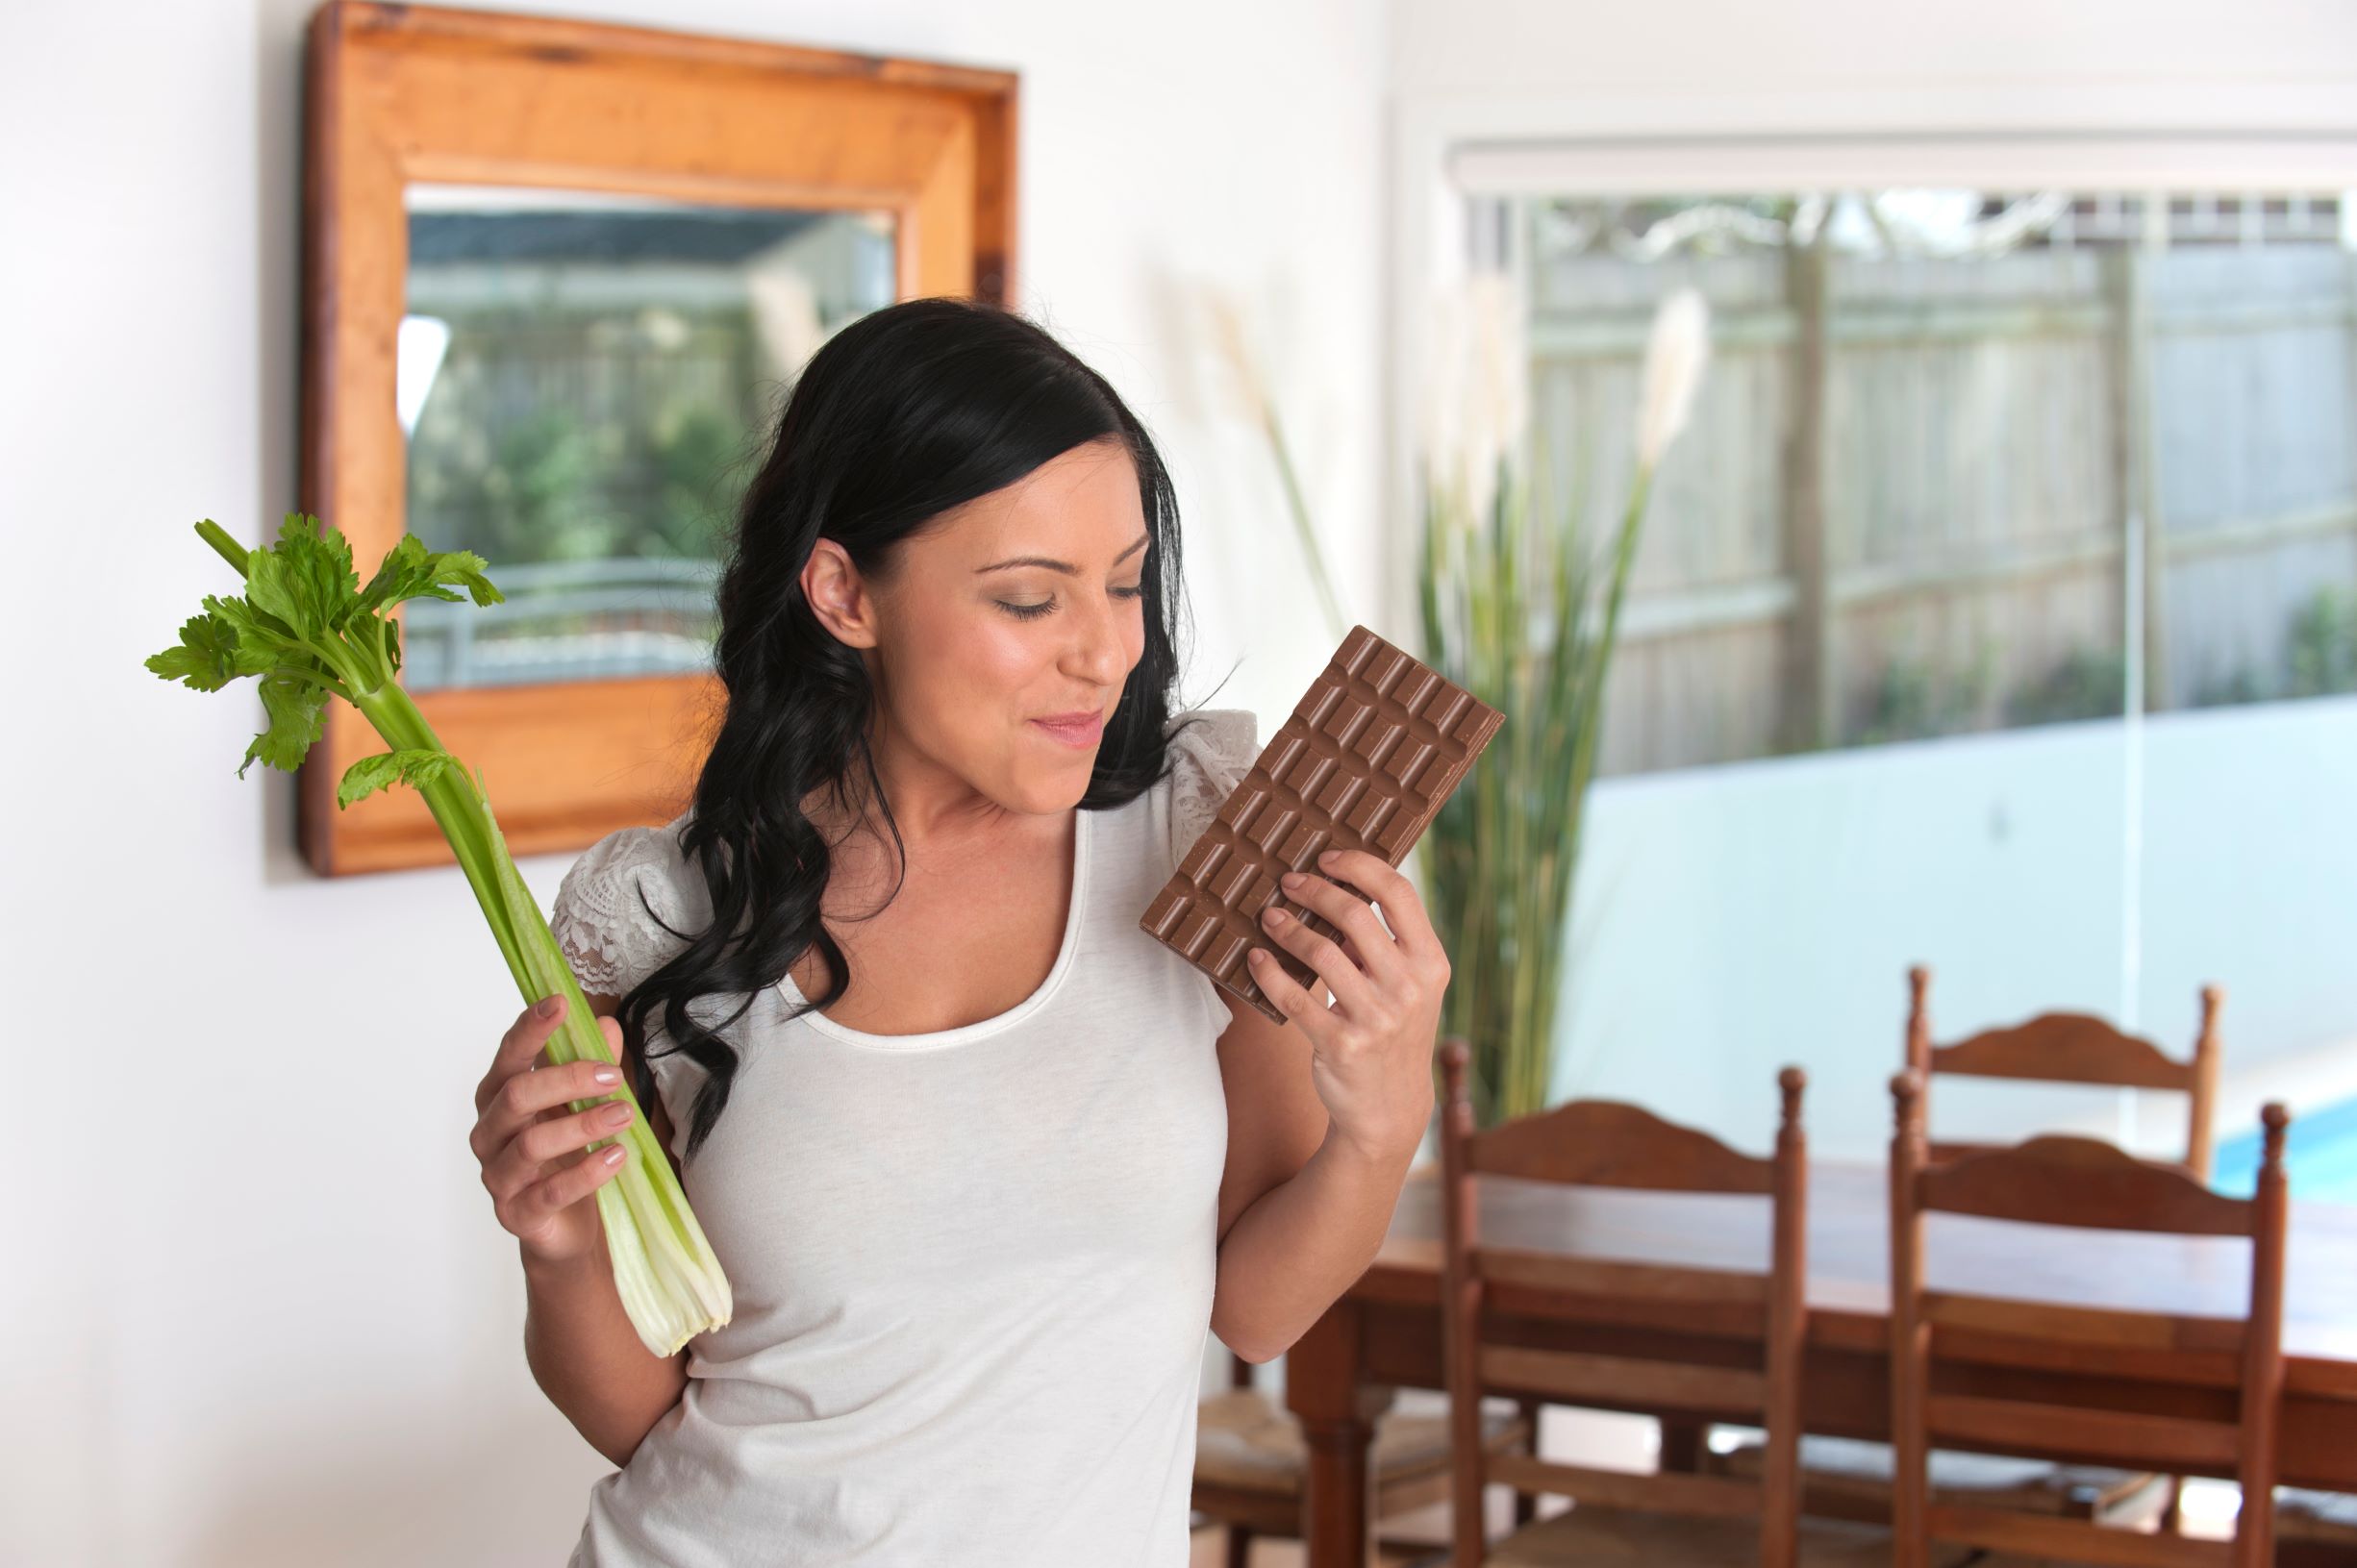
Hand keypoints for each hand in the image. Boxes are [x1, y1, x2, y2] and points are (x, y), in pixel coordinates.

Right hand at [470, 995, 636, 1265]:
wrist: (567, 1228)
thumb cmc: (568, 1156)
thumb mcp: (584, 1105)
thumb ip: (592, 1066)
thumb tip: (604, 1025)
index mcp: (500, 1098)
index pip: (509, 1056)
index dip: (530, 1029)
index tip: (560, 1003)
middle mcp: (490, 1134)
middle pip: (517, 1096)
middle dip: (566, 1080)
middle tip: (613, 1077)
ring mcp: (498, 1176)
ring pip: (530, 1143)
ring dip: (582, 1125)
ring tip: (624, 1116)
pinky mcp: (516, 1214)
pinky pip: (548, 1192)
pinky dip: (585, 1174)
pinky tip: (616, 1157)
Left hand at [1246, 848, 1449, 1166]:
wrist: (1390, 1108)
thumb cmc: (1393, 1032)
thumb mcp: (1408, 988)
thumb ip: (1384, 945)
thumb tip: (1334, 891)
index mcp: (1431, 963)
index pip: (1398, 893)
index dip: (1360, 865)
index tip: (1328, 857)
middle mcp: (1409, 988)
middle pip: (1354, 915)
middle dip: (1314, 890)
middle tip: (1289, 883)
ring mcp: (1377, 1018)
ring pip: (1321, 952)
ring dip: (1286, 928)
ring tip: (1268, 917)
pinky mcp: (1342, 1044)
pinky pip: (1294, 997)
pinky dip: (1269, 972)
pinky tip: (1256, 959)